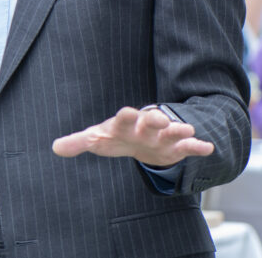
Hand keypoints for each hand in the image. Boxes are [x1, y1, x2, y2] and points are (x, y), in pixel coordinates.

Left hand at [52, 106, 213, 167]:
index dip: (124, 116)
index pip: (123, 118)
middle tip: (160, 118)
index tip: (126, 112)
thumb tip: (54, 148)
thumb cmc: (114, 137)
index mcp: (124, 124)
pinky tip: (207, 147)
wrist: (137, 139)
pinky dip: (196, 146)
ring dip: (178, 130)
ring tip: (188, 130)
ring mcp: (161, 137)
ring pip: (171, 132)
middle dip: (155, 119)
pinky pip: (187, 146)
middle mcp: (144, 127)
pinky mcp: (174, 148)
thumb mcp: (97, 139)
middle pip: (150, 121)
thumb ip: (78, 142)